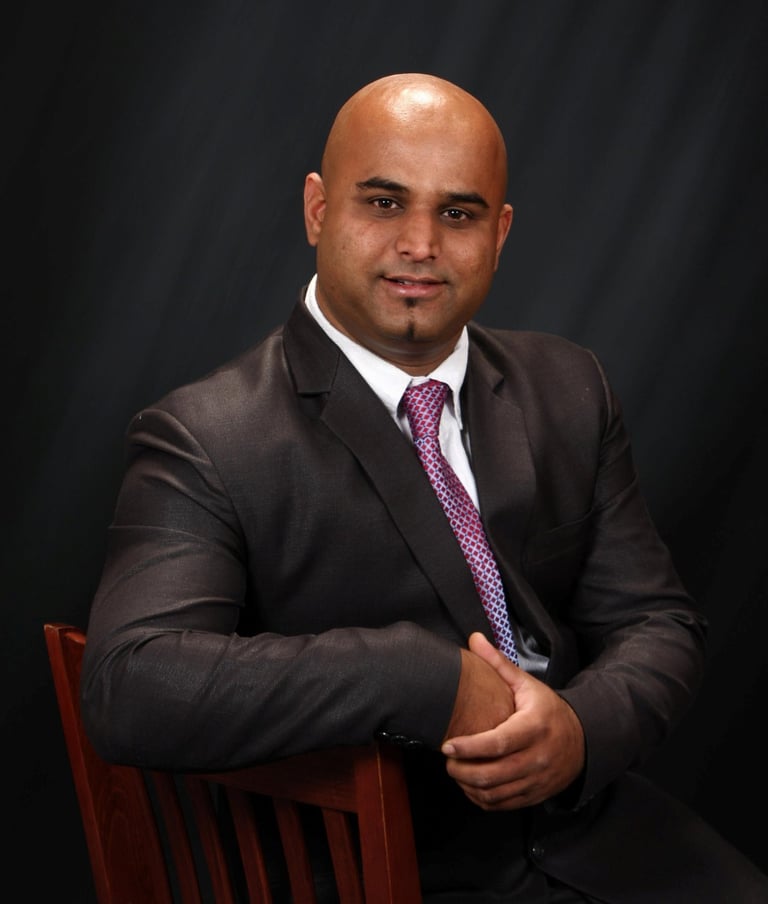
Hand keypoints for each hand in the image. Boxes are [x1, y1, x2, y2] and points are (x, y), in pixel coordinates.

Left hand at [441, 632, 584, 809]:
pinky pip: (503, 805)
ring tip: (455, 771)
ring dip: (469, 786)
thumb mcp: (527, 685)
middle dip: (462, 770)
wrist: (583, 741)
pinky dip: (482, 799)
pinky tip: (470, 786)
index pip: (499, 743)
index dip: (470, 747)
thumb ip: (499, 664)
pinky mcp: (535, 795)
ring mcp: (537, 779)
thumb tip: (475, 639)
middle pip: (493, 774)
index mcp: (534, 727)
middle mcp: (537, 757)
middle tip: (447, 760)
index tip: (447, 746)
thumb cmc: (548, 711)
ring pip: (496, 793)